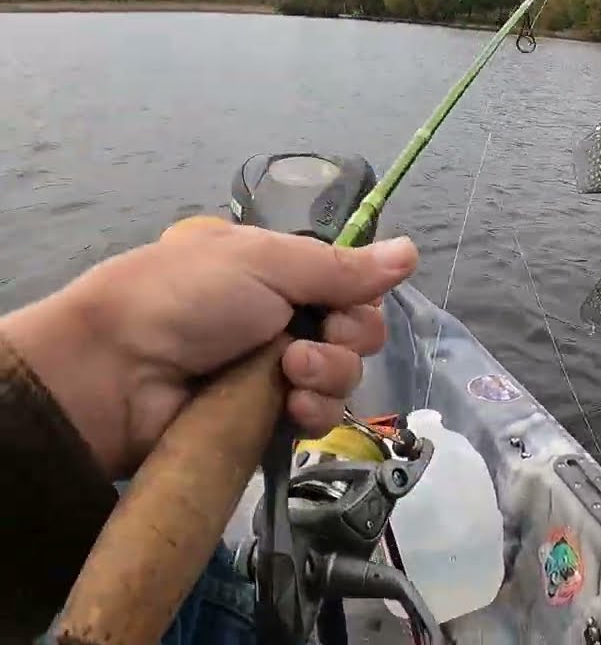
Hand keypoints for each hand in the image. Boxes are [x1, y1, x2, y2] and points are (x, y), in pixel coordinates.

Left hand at [0, 217, 419, 479]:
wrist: (114, 372)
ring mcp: (274, 374)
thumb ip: (344, 266)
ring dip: (329, 375)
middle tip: (306, 343)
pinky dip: (312, 413)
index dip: (359, 297)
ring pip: (344, 378)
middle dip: (347, 338)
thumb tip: (413, 251)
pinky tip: (288, 408)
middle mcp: (281, 320)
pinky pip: (318, 421)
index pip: (350, 286)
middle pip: (357, 333)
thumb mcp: (266, 262)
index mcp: (277, 272)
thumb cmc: (185, 297)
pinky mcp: (266, 423)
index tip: (345, 301)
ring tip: (289, 374)